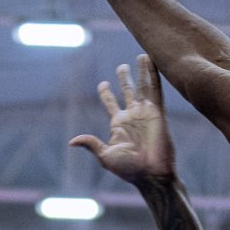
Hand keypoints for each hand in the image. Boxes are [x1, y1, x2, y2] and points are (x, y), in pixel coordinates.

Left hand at [70, 56, 175, 185]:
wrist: (151, 174)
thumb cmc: (128, 170)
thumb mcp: (105, 156)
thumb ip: (92, 144)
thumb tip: (72, 142)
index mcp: (118, 125)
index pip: (111, 103)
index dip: (106, 93)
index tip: (103, 84)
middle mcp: (132, 116)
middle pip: (127, 91)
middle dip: (124, 79)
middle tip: (122, 67)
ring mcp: (145, 113)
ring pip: (143, 86)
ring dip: (141, 71)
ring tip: (141, 56)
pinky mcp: (157, 112)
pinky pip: (155, 89)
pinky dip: (154, 74)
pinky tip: (152, 61)